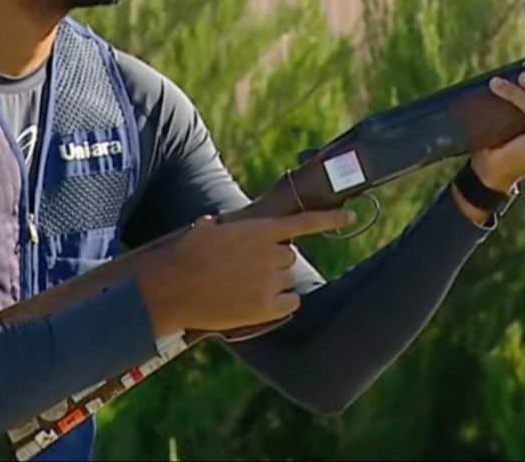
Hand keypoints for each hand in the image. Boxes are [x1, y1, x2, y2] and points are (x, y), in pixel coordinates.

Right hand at [136, 208, 355, 336]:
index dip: (331, 219)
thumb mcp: (207, 229)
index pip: (305, 222)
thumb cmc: (184, 256)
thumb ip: (226, 226)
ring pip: (287, 280)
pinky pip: (289, 303)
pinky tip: (255, 303)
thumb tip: (217, 224)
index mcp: (260, 230)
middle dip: (272, 261)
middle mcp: (271, 254)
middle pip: (289, 256)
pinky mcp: (267, 307)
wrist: (172, 289)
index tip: (351, 217)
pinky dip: (279, 303)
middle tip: (244, 269)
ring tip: (240, 287)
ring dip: (272, 282)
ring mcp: (271, 281)